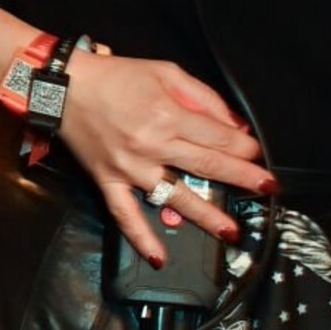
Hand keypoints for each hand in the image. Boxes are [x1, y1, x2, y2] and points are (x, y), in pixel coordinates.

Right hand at [59, 48, 274, 265]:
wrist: (63, 86)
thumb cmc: (115, 77)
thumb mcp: (166, 73)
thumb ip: (203, 98)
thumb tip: (234, 125)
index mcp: (167, 115)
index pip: (218, 137)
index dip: (244, 147)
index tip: (258, 155)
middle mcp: (151, 144)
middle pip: (207, 165)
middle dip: (242, 178)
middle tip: (267, 190)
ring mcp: (130, 167)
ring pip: (174, 195)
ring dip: (206, 215)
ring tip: (230, 231)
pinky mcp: (109, 180)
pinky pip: (125, 214)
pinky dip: (141, 237)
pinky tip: (158, 256)